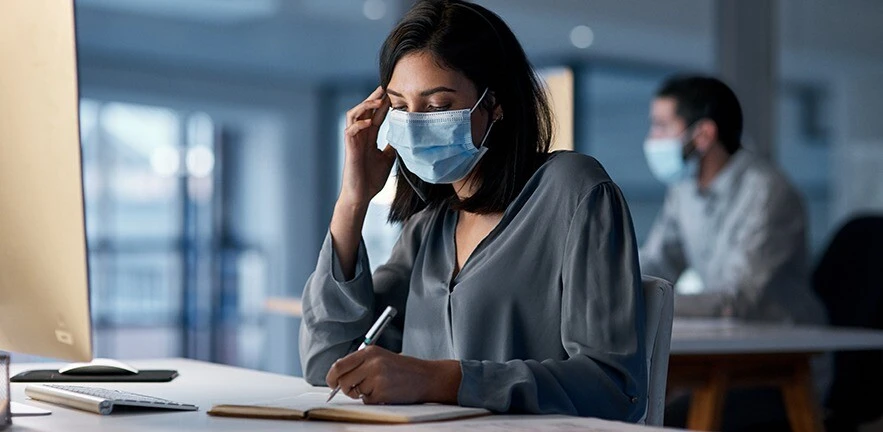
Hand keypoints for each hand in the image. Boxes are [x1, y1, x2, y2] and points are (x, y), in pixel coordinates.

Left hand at [326, 346, 460, 404]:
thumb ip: (360, 363)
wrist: (426, 377)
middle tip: (353, 390)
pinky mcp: (381, 393)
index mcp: (369, 352)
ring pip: (354, 392)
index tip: (331, 382)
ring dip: (362, 394)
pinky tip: (385, 392)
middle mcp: (371, 363)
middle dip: (345, 388)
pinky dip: (373, 400)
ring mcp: (376, 378)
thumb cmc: (403, 368)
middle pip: (343, 381)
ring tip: (377, 388)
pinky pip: (366, 401)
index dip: (331, 376)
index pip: (339, 365)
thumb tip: (337, 376)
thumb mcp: (381, 357)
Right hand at [339, 86, 395, 207]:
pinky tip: (368, 123)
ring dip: (365, 106)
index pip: (376, 115)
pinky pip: (349, 131)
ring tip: (378, 101)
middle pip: (365, 110)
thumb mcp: (388, 158)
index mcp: (369, 137)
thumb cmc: (371, 179)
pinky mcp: (349, 149)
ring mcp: (353, 141)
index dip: (384, 103)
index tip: (395, 92)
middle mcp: (360, 135)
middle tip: (386, 86)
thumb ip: (393, 146)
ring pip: (353, 115)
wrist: (361, 196)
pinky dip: (358, 125)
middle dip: (375, 97)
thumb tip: (406, 136)